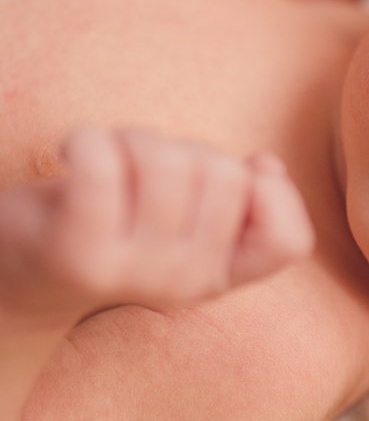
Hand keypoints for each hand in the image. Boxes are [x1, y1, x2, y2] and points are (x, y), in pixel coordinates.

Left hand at [0, 126, 313, 321]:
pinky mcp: (78, 250)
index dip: (274, 196)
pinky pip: (104, 161)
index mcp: (218, 276)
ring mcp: (133, 270)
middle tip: (148, 170)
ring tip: (110, 162)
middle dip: (188, 150)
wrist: (20, 273)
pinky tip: (73, 151)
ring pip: (169, 160)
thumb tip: (266, 165)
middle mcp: (184, 281)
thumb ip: (240, 196)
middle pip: (225, 175)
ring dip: (134, 140)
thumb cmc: (114, 224)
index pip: (288, 242)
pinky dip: (87, 139)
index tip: (239, 177)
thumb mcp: (187, 219)